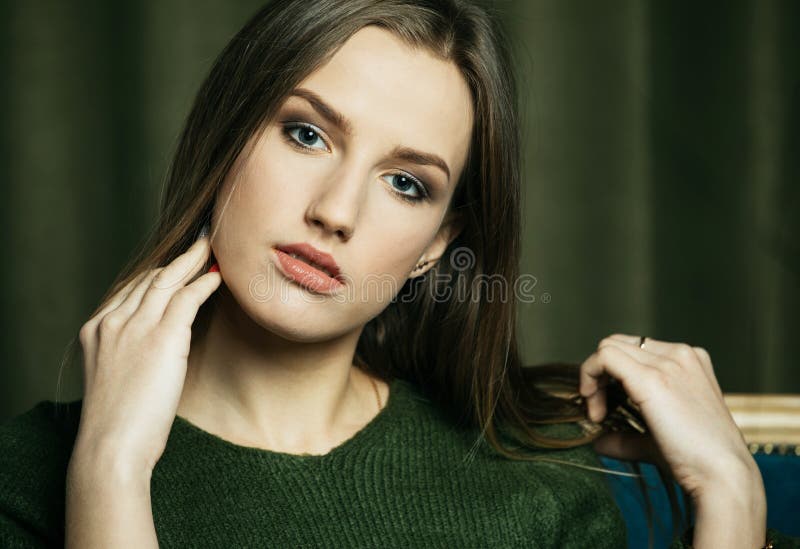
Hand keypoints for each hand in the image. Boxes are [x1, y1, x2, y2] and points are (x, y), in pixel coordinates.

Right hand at [73, 233, 220, 473]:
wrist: (111, 447)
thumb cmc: (118, 423)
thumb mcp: (117, 376)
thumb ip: (131, 352)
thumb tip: (162, 344)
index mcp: (96, 329)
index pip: (131, 289)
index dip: (158, 273)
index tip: (175, 264)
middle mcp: (112, 321)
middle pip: (150, 278)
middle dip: (177, 260)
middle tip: (200, 243)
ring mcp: (135, 327)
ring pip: (168, 281)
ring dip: (193, 261)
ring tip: (212, 248)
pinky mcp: (162, 338)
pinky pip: (187, 299)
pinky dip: (204, 283)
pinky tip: (218, 277)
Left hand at [579, 333, 757, 499]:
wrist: (723, 476)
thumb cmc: (699, 461)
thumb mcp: (659, 439)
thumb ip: (627, 436)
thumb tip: (599, 442)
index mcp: (689, 361)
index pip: (635, 350)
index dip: (612, 376)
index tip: (607, 410)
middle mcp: (681, 354)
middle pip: (619, 345)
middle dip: (600, 375)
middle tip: (599, 411)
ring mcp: (669, 363)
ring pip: (609, 347)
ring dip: (593, 378)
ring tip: (599, 414)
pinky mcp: (653, 378)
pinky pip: (605, 357)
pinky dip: (590, 377)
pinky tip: (597, 411)